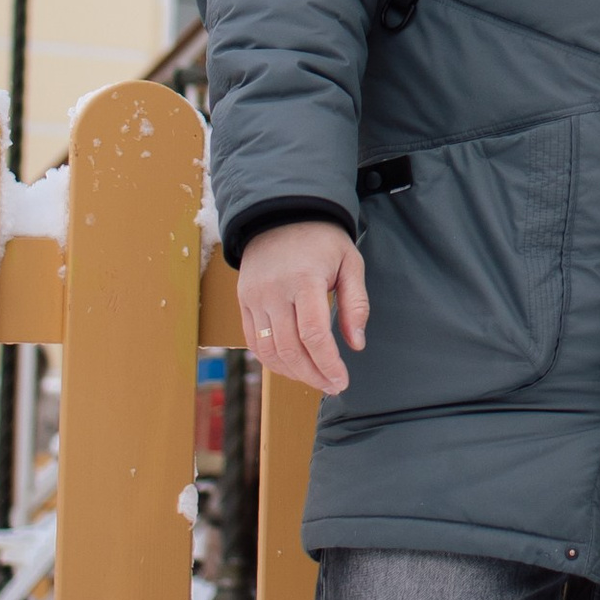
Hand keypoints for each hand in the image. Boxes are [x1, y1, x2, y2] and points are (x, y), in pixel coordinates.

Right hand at [236, 221, 369, 396]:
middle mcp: (274, 291)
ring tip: (315, 378)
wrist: (281, 213)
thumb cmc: (322, 239)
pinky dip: (272, 361)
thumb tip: (356, 344)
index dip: (328, 364)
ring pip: (269, 351)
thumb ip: (355, 304)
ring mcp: (254, 297)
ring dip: (293, 372)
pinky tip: (292, 367)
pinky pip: (253, 342)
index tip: (341, 381)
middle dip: (313, 374)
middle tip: (332, 386)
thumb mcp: (350, 262)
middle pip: (290, 349)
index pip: (313, 335)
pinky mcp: (243, 301)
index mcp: (304, 280)